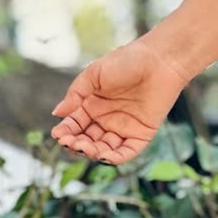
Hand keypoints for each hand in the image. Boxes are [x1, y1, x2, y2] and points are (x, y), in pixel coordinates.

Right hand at [50, 39, 187, 164]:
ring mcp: (123, 128)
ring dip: (92, 152)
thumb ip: (76, 93)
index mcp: (93, 105)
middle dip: (76, 145)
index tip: (58, 135)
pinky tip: (104, 155)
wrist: (160, 59)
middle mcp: (106, 119)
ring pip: (103, 150)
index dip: (65, 132)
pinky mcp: (141, 134)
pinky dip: (115, 158)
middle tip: (72, 142)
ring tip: (85, 146)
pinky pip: (126, 153)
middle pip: (86, 141)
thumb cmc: (128, 60)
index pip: (74, 126)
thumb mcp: (95, 73)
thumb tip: (57, 113)